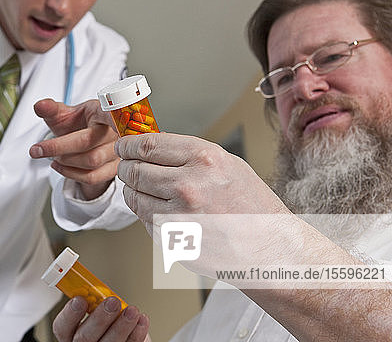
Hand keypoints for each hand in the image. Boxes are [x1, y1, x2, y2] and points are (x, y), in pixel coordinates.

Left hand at [29, 98, 119, 199]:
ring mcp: (117, 151)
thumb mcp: (61, 114)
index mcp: (102, 112)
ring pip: (92, 161)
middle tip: (39, 149)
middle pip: (88, 141)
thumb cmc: (76, 125)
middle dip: (59, 147)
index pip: (110, 112)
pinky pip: (93, 177)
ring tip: (53, 157)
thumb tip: (40, 106)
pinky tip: (60, 166)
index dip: (114, 114)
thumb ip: (50, 109)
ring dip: (66, 161)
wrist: (83, 142)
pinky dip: (71, 174)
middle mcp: (114, 131)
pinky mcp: (114, 169)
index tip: (113, 116)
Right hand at [53, 296, 149, 341]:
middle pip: (84, 338)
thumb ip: (95, 303)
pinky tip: (141, 321)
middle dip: (100, 319)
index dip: (69, 314)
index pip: (61, 327)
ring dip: (122, 326)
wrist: (125, 339)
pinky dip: (137, 333)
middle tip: (113, 302)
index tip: (80, 299)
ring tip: (132, 311)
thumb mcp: (97, 311)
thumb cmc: (109, 324)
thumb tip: (100, 286)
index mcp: (71, 334)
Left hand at [114, 133, 315, 283]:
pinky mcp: (172, 241)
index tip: (123, 145)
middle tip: (127, 167)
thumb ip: (187, 154)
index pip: (148, 146)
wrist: (268, 247)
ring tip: (146, 190)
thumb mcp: (226, 164)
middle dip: (126, 167)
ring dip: (133, 192)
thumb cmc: (251, 205)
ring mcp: (178, 216)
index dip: (129, 145)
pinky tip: (165, 212)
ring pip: (134, 197)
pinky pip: (145, 221)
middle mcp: (188, 186)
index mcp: (204, 159)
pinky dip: (147, 214)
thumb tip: (152, 146)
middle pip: (135, 170)